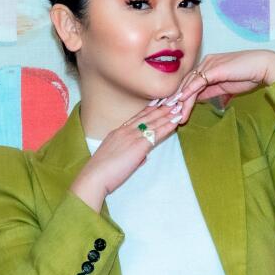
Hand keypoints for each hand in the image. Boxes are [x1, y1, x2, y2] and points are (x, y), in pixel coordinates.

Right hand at [69, 101, 183, 208]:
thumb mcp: (114, 158)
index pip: (136, 118)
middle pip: (147, 116)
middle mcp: (125, 131)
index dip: (148, 110)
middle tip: (173, 99)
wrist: (95, 176)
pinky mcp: (139, 145)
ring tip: (179, 107)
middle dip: (161, 107)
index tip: (157, 102)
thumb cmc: (101, 172)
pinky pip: (157, 133)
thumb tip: (142, 156)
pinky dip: (168, 126)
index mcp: (117, 133)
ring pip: (154, 122)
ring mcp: (132, 136)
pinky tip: (176, 121)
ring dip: (168, 114)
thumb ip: (130, 155)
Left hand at [169, 49, 274, 112]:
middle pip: (186, 83)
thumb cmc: (249, 75)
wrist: (263, 67)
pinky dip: (189, 92)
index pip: (190, 81)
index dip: (181, 95)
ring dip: (181, 100)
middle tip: (168, 113)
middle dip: (176, 99)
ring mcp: (209, 64)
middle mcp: (206, 62)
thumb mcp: (226, 86)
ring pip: (190, 84)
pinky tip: (182, 102)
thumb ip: (211, 91)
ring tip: (176, 114)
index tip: (174, 108)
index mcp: (208, 65)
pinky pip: (197, 82)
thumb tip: (198, 99)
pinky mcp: (214, 69)